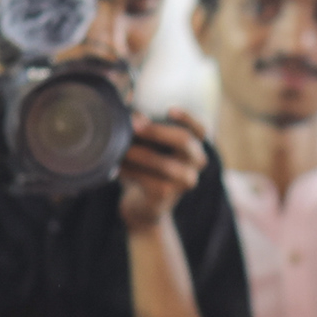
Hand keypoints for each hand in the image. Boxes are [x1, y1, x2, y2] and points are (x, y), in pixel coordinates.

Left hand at [118, 112, 208, 238]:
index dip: (187, 118)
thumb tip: (132, 109)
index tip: (169, 109)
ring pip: (163, 162)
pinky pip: (147, 179)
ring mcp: (184, 182)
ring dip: (137, 153)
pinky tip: (116, 167)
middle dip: (156, 130)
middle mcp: (195, 163)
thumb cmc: (144, 168)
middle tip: (133, 125)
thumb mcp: (145, 145)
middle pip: (184, 140)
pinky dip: (129, 170)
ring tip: (119, 148)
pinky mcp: (166, 195)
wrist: (142, 207)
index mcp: (194, 147)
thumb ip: (142, 126)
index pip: (200, 129)